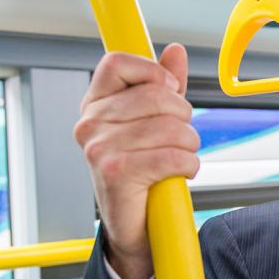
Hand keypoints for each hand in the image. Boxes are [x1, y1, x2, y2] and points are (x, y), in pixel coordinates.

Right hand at [74, 43, 197, 278]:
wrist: (133, 227)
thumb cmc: (142, 173)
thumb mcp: (153, 123)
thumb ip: (163, 86)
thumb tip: (176, 51)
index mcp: (94, 104)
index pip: (117, 62)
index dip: (153, 72)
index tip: (169, 92)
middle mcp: (89, 124)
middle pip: (156, 96)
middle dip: (183, 117)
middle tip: (181, 138)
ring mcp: (98, 148)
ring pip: (171, 128)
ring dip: (189, 146)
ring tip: (179, 159)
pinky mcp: (115, 173)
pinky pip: (172, 156)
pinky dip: (188, 166)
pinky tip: (180, 174)